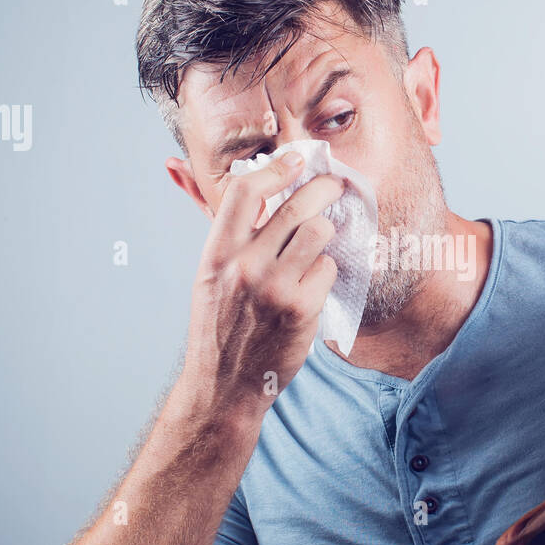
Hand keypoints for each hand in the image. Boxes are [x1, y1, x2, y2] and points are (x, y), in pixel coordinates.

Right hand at [179, 150, 343, 416]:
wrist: (224, 385)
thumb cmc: (220, 326)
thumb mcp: (209, 276)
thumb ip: (228, 235)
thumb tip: (235, 183)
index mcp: (217, 253)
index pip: (246, 191)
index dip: (275, 168)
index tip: (294, 160)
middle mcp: (245, 266)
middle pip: (296, 206)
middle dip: (324, 189)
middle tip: (335, 185)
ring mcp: (276, 287)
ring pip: (320, 234)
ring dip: (327, 235)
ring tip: (321, 244)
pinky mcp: (303, 308)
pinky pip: (329, 270)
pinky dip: (327, 273)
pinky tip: (314, 286)